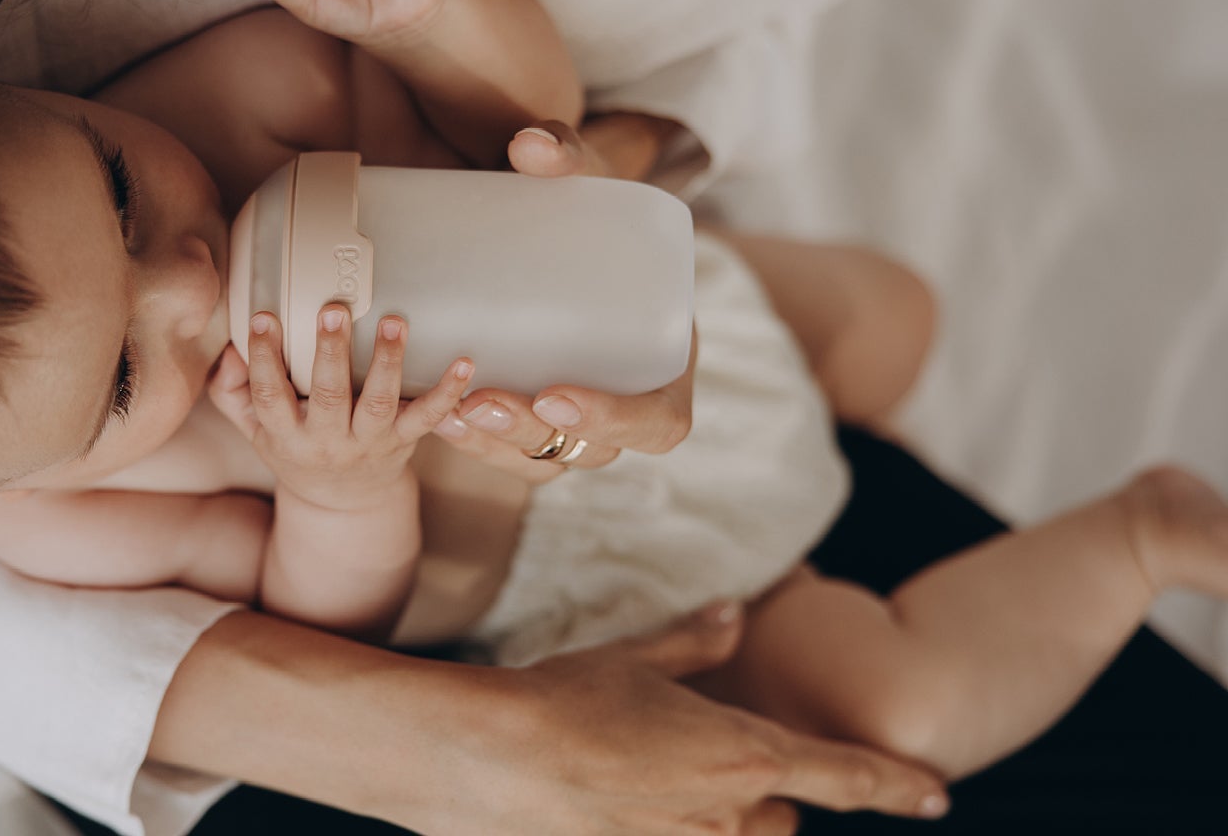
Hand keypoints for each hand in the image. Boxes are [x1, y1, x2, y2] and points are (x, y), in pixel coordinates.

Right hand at [209, 305, 471, 510]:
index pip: (269, 396)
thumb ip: (232, 391)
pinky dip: (448, 392)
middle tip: (333, 311)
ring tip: (394, 323)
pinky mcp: (404, 441)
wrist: (342, 504)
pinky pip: (428, 417)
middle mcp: (328, 442)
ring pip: (378, 403)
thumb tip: (229, 351)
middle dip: (330, 353)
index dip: (263, 359)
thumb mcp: (254, 430)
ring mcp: (369, 442)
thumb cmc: (296, 451)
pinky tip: (464, 363)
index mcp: (286, 436)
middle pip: (328, 397)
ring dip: (387, 361)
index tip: (263, 318)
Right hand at [398, 605, 948, 834]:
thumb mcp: (634, 659)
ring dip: (714, 820)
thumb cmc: (563, 699)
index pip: (846, 775)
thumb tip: (735, 614)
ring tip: (650, 784)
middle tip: (700, 763)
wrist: (490, 759)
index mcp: (744, 752)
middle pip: (779, 818)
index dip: (897, 785)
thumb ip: (696, 642)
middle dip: (757, 797)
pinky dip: (667, 826)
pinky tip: (624, 809)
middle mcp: (729, 814)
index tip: (936, 794)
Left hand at [434, 118, 697, 476]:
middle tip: (481, 403)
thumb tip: (531, 144)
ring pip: (544, 458)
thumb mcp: (591, 179)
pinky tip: (432, 415)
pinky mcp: (536, 412)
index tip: (555, 395)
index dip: (614, 420)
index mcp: (666, 358)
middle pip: (591, 450)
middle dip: (532, 435)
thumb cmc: (590, 204)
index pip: (659, 420)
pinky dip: (473, 441)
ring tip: (447, 414)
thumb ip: (570, 156)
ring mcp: (581, 414)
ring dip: (496, 447)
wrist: (568, 219)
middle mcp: (628, 398)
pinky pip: (510, 450)